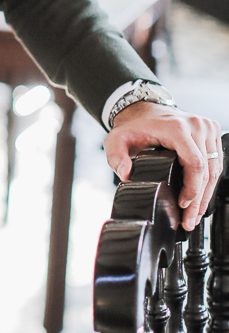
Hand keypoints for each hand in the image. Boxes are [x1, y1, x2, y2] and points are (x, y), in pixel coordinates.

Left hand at [104, 102, 222, 230]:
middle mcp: (196, 126)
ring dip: (207, 195)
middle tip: (189, 220)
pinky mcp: (211, 133)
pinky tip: (201, 198)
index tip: (182, 204)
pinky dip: (209, 182)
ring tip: (195, 215)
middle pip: (208, 170)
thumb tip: (126, 174)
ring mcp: (206, 128)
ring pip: (215, 169)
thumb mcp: (116, 140)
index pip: (195, 163)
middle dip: (199, 200)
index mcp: (177, 128)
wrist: (142, 111)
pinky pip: (216, 162)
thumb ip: (115, 156)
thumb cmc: (133, 127)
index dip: (192, 188)